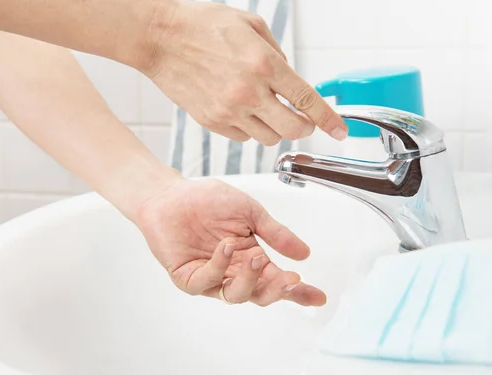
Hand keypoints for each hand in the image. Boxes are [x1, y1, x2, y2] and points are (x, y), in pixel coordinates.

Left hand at [135, 178, 326, 306]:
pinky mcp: (188, 277)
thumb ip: (275, 233)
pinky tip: (226, 247)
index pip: (277, 280)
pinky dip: (219, 267)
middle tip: (290, 278)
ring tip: (257, 256)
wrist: (173, 194)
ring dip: (250, 280)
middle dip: (277, 290)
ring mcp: (211, 277)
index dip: (298, 292)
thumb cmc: (208, 201)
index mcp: (252, 259)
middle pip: (260, 295)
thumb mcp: (250, 212)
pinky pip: (206, 283)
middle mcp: (233, 273)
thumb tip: (304, 253)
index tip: (318, 296)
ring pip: (235, 295)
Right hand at [143, 1, 347, 145]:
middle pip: (292, 130)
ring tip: (265, 109)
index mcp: (263, 64)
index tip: (340, 131)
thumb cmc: (202, 25)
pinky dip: (249, 129)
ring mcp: (228, 111)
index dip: (328, 119)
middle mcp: (248, 92)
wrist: (160, 38)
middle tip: (301, 119)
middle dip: (303, 127)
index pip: (306, 101)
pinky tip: (241, 110)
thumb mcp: (251, 25)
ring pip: (268, 139)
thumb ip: (277, 54)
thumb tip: (289, 80)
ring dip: (275, 128)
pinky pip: (243, 138)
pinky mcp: (211, 122)